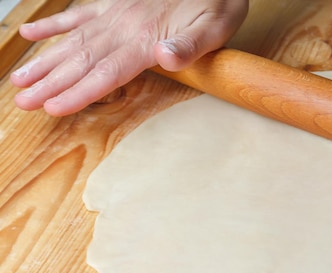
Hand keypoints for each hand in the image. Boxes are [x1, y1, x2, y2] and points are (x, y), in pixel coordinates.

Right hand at [11, 0, 247, 115]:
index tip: (54, 107)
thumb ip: (189, 45)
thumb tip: (164, 57)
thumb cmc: (217, 4)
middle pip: (82, 60)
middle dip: (51, 83)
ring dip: (46, 61)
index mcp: (147, 39)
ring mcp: (116, 13)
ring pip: (74, 41)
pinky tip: (32, 33)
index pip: (107, 71)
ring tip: (19, 79)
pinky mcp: (116, 4)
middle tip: (22, 102)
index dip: (79, 91)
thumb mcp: (214, 27)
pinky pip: (79, 14)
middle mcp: (124, 26)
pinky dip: (54, 25)